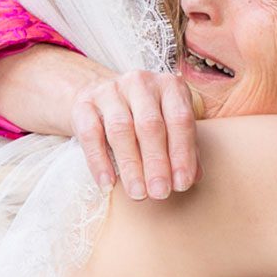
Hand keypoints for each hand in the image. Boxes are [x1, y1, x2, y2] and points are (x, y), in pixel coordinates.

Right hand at [71, 71, 203, 199]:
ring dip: (131, 166)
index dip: (182, 154)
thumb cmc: (144, 118)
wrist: (101, 99)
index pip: (181, 120)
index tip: (182, 184)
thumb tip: (192, 178)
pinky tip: (108, 184)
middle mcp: (140, 83)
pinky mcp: (84, 104)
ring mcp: (110, 91)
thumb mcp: (170, 127)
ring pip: (121, 130)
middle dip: (157, 163)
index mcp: (170, 86)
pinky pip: (90, 134)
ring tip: (138, 193)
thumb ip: (184, 150)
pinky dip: (99, 162)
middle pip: (150, 125)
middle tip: (160, 193)